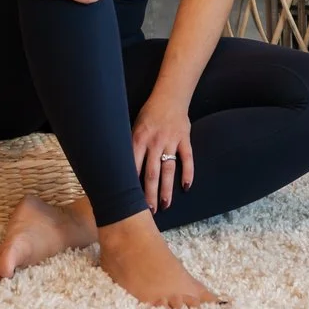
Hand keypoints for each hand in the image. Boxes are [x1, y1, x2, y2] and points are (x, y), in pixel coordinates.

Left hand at [130, 96, 194, 213]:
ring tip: (165, 205)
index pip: (133, 167)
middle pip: (151, 173)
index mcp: (138, 139)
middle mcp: (154, 142)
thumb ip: (130, 146)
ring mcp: (170, 141)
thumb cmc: (148, 114)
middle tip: (148, 211)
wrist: (169, 97)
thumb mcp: (133, 127)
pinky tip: (186, 186)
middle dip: (149, 194)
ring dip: (167, 189)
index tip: (130, 201)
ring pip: (168, 169)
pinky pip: (187, 158)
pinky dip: (188, 173)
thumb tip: (120, 168)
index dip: (132, 186)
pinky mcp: (184, 139)